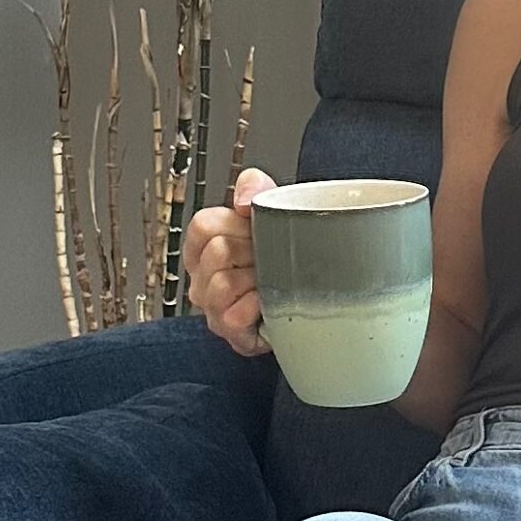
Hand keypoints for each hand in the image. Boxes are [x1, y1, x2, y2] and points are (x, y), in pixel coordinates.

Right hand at [185, 167, 277, 355]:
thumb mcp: (272, 212)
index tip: (255, 232)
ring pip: (220, 285)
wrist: (317, 301)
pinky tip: (268, 305)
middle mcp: (204, 277)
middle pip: (216, 253)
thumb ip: (254, 187)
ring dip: (254, 282)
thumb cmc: (288, 257)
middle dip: (250, 253)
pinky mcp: (231, 333)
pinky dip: (254, 309)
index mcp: (208, 245)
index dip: (234, 226)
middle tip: (271, 260)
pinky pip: (232, 317)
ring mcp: (214, 307)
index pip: (203, 226)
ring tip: (270, 284)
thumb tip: (243, 200)